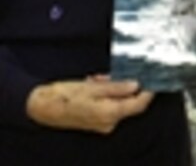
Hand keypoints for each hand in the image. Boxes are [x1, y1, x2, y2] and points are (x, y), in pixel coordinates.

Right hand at [26, 77, 153, 133]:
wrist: (42, 107)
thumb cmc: (65, 96)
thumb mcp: (92, 87)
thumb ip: (116, 86)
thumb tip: (135, 84)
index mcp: (110, 114)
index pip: (138, 104)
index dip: (147, 92)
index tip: (153, 79)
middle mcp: (108, 123)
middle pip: (127, 103)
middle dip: (123, 85)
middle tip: (112, 73)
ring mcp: (101, 123)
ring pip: (116, 102)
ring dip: (111, 88)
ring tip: (97, 78)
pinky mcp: (94, 121)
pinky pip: (106, 106)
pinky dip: (104, 94)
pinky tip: (92, 85)